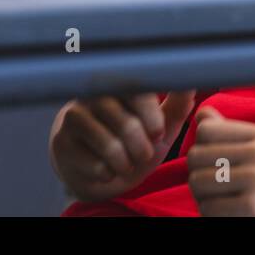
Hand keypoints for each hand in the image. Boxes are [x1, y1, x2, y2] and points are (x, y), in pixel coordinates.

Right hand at [49, 91, 196, 203]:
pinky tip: (106, 169)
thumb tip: (192, 81)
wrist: (97, 167)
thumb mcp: (160, 124)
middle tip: (144, 153)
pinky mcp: (62, 143)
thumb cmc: (133, 140)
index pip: (137, 92)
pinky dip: (108, 173)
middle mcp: (93, 95)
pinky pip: (94, 164)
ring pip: (109, 145)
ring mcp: (74, 117)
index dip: (151, 116)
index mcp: (119, 83)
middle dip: (141, 146)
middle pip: (125, 123)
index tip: (158, 133)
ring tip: (128, 163)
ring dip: (126, 163)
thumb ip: (177, 104)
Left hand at [186, 106, 254, 215]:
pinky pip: (206, 207)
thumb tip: (201, 112)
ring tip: (222, 199)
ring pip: (196, 181)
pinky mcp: (251, 206)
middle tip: (217, 187)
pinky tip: (229, 213)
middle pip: (195, 154)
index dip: (203, 147)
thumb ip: (228, 132)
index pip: (206, 128)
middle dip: (198, 173)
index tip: (216, 163)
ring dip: (202, 196)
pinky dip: (211, 214)